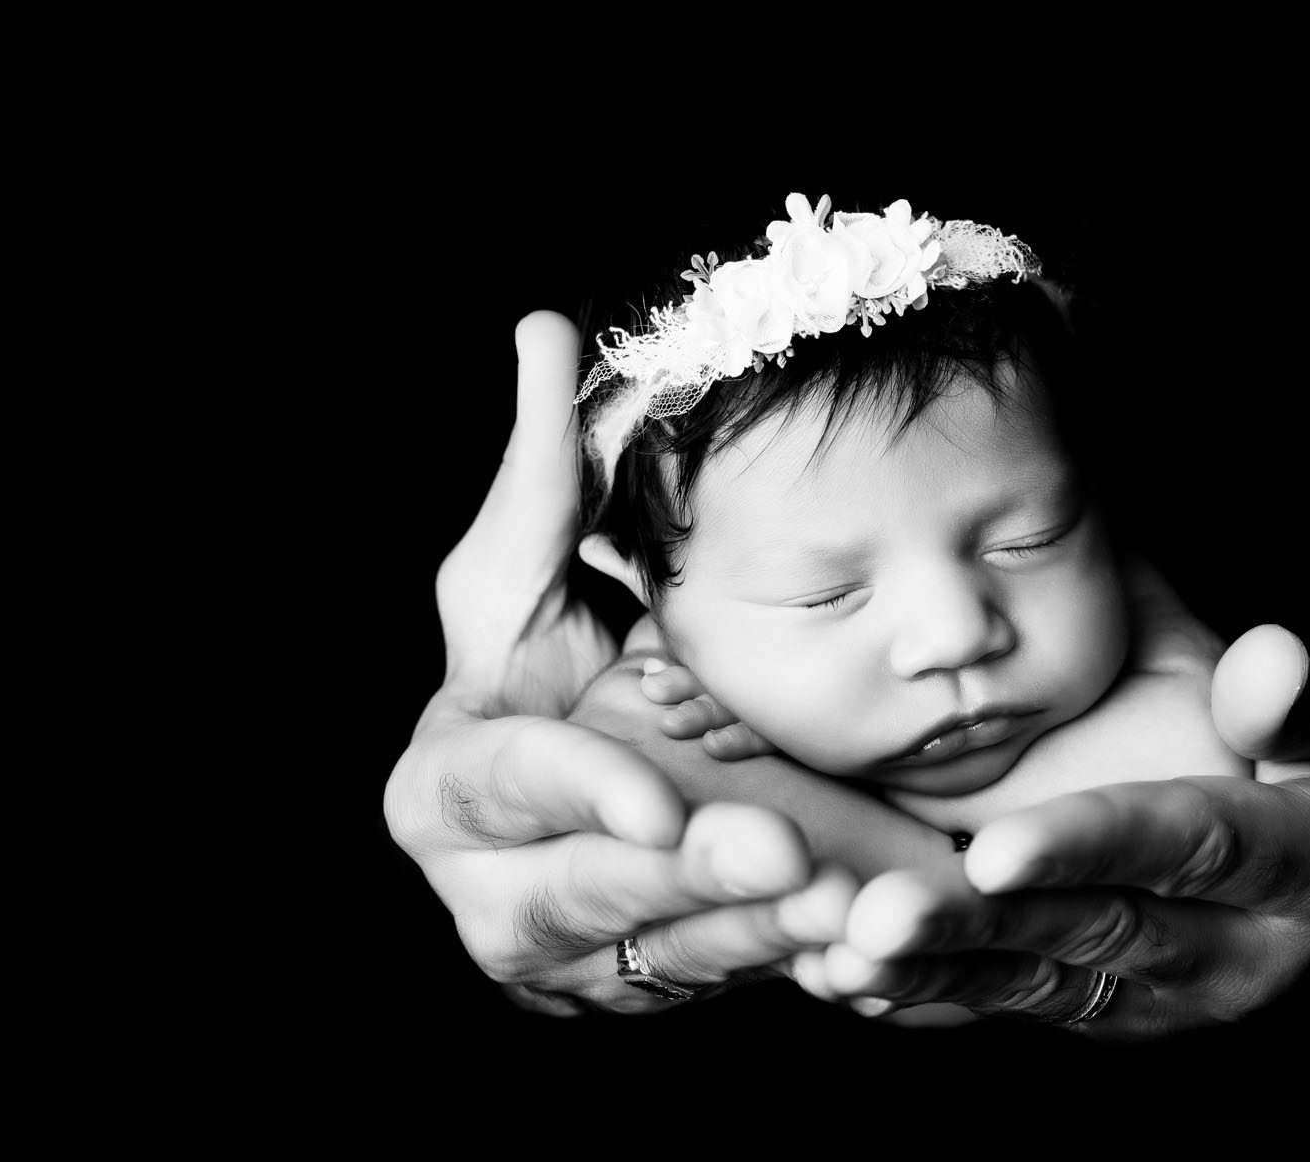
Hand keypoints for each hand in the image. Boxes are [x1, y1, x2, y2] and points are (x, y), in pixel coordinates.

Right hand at [384, 311, 849, 1013]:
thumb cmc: (550, 660)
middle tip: (785, 854)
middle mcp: (491, 890)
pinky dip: (790, 971)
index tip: (660, 793)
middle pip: (585, 892)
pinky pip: (721, 986)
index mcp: (447, 784)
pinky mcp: (646, 986)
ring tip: (848, 904)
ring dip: (758, 933)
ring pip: (668, 953)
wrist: (600, 781)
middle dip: (685, 879)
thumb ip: (543, 469)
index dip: (580, 790)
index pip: (509, 783)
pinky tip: (862, 948)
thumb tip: (543, 323)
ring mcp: (570, 957)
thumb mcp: (537, 567)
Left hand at [817, 629, 1309, 1038]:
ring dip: (937, 972)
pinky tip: (841, 980)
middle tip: (879, 918)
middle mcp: (1234, 952)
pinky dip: (928, 995)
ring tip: (843, 954)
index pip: (1189, 848)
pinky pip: (1011, 1003)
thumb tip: (1271, 660)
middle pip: (1093, 933)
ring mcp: (1161, 993)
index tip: (998, 850)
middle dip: (981, 928)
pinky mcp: (1104, 1008)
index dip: (1093, 847)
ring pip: (1037, 980)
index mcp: (1307, 868)